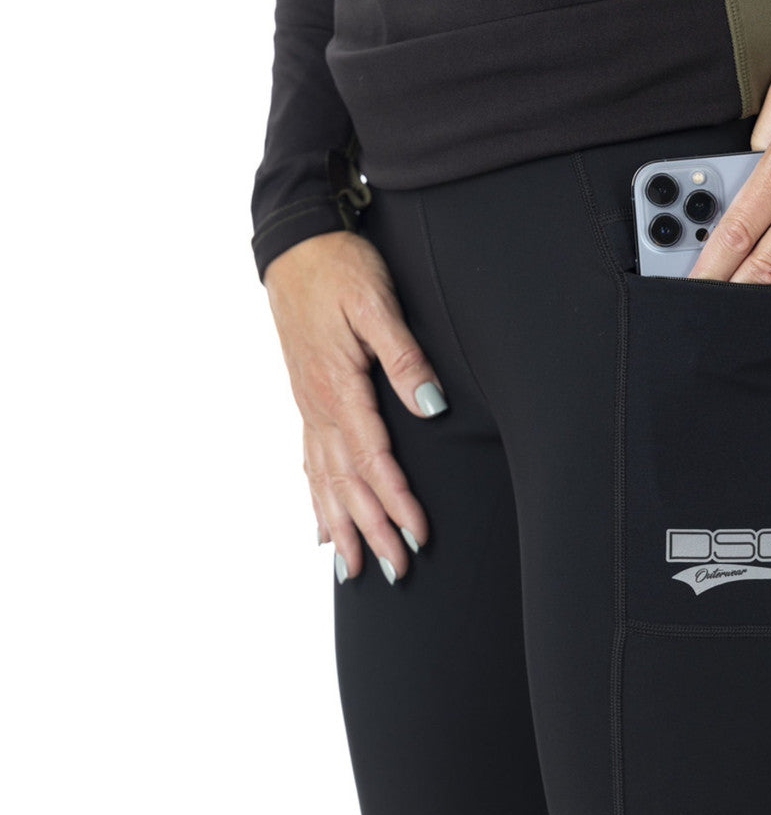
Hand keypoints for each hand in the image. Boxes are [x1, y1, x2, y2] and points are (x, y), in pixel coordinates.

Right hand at [263, 229, 447, 583]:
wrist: (296, 243)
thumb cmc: (341, 267)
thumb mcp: (378, 303)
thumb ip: (405, 358)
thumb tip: (431, 408)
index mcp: (339, 387)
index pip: (373, 460)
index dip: (396, 502)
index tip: (418, 536)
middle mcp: (319, 406)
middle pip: (347, 482)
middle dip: (371, 530)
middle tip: (395, 572)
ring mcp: (308, 406)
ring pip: (324, 480)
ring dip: (341, 527)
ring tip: (354, 571)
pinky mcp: (306, 399)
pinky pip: (308, 461)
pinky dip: (316, 499)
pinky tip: (321, 528)